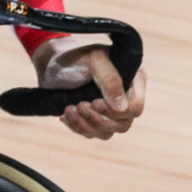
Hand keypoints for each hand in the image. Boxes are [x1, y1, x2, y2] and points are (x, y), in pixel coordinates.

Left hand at [32, 39, 146, 139]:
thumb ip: (110, 80)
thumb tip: (122, 109)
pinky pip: (92, 133)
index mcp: (134, 81)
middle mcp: (127, 98)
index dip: (115, 111)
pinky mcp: (96, 119)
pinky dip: (77, 127)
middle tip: (79, 105)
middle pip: (123, 124)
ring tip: (68, 109)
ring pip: (106, 132)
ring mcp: (112, 111)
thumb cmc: (78, 58)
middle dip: (98, 119)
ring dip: (85, 125)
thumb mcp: (94, 60)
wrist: (56, 64)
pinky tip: (65, 115)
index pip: (136, 108)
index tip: (94, 102)